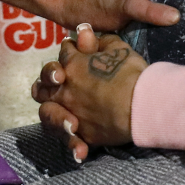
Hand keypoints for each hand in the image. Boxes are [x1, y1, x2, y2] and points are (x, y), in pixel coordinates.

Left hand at [35, 27, 144, 158]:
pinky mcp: (83, 133)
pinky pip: (71, 141)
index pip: (64, 53)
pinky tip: (81, 152)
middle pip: (43, 85)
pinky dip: (75, 145)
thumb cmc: (131, 73)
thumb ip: (99, 41)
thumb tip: (84, 32)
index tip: (81, 53)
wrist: (142, 103)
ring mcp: (70, 112)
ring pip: (47, 113)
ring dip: (53, 114)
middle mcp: (64, 89)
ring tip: (68, 117)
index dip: (72, 52)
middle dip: (49, 82)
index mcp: (71, 64)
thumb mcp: (118, 48)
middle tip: (61, 83)